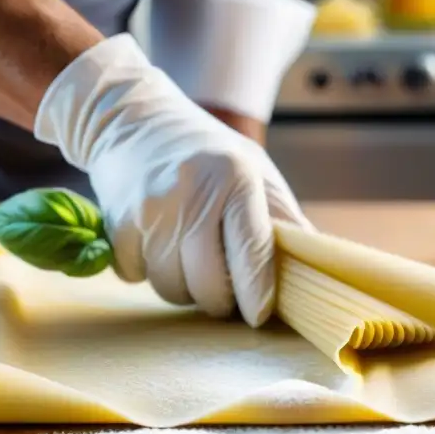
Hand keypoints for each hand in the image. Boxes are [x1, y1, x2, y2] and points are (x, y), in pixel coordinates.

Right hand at [35, 35, 309, 326]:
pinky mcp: (118, 222)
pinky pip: (137, 277)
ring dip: (183, 288)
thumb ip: (284, 217)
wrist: (134, 117)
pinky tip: (157, 244)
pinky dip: (148, 272)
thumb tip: (316, 266)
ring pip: (171, 287)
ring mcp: (151, 209)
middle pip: (208, 284)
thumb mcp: (255, 169)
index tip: (258, 316)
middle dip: (219, 300)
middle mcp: (192, 193)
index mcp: (236, 178)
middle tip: (224, 291)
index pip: (252, 251)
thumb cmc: (207, 151)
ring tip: (190, 261)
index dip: (258, 294)